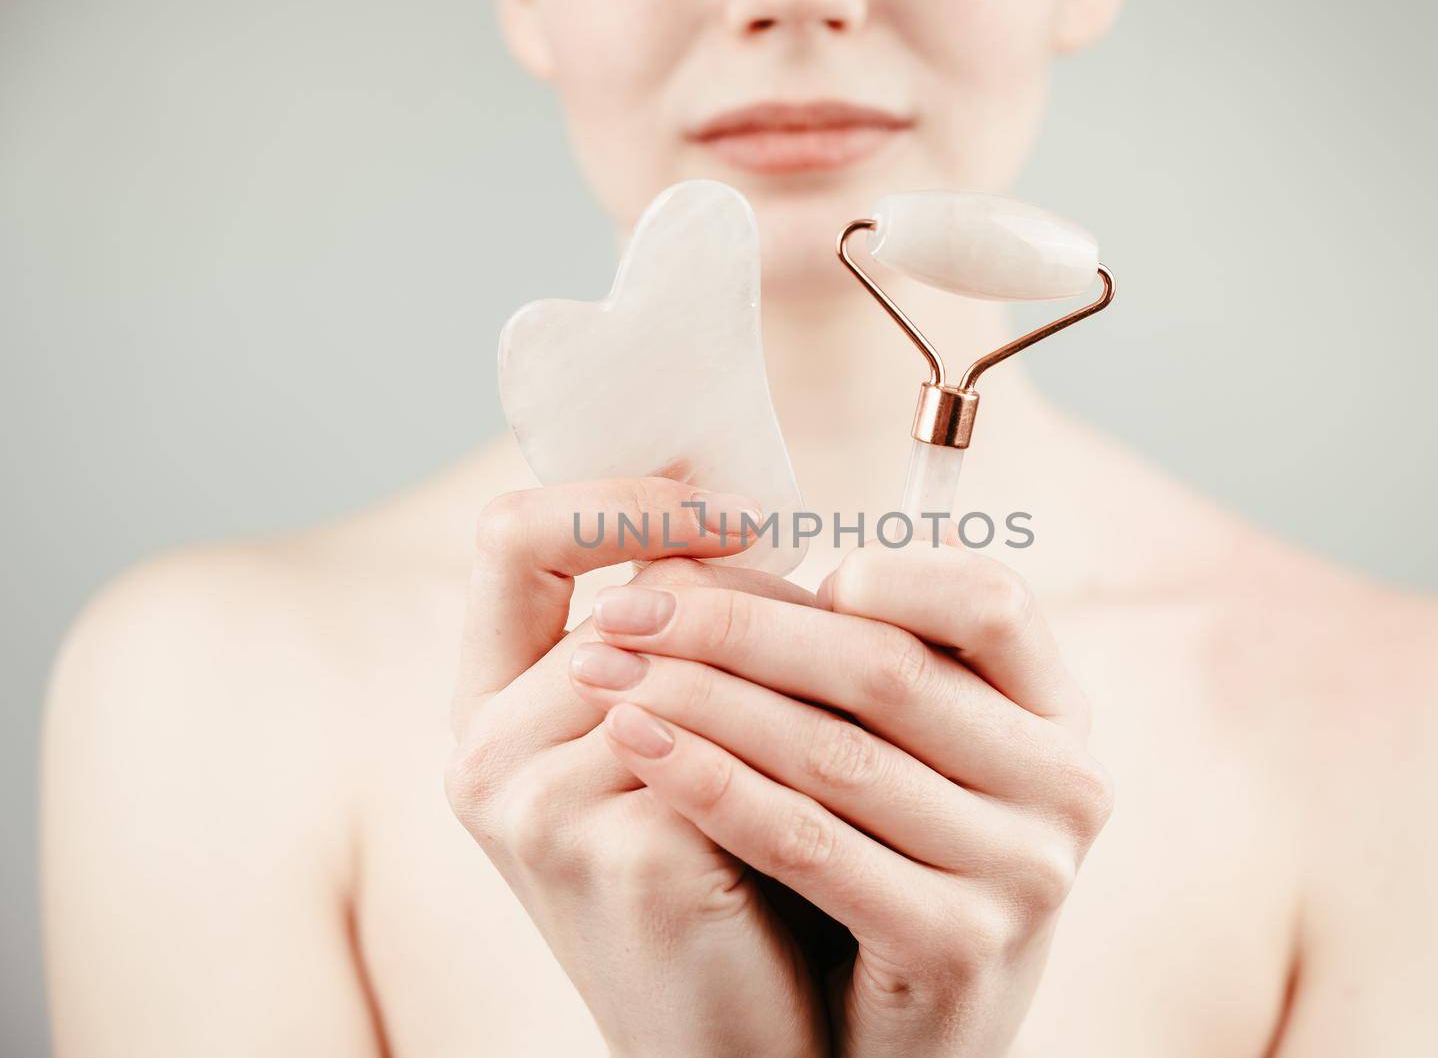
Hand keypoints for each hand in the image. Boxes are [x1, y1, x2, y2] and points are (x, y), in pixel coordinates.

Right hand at [445, 478, 828, 1057]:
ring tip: (887, 664)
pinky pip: (746, 742)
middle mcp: (488, 755)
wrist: (730, 1041)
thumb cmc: (710, 877)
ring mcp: (548, 809)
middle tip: (855, 600)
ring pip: (706, 660)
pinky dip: (819, 728)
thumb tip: (740, 516)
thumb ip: (670, 650)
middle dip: (765, 595)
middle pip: (647, 595)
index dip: (624, 499)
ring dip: (806, 655)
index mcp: (485, 710)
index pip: (513, 537)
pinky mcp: (634, 857)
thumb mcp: (663, 752)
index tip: (741, 510)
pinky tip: (876, 738)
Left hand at [567, 543, 1113, 1055]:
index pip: (988, 598)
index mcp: (1057, 715)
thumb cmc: (891, 864)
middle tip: (626, 608)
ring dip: (704, 700)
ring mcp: (1021, 872)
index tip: (753, 560)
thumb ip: (885, 658)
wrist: (899, 1045)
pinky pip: (808, 842)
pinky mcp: (958, 946)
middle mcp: (1063, 785)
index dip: (873, 568)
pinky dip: (712, 786)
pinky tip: (638, 747)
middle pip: (888, 668)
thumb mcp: (915, 754)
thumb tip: (801, 545)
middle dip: (737, 628)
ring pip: (835, 753)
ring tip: (608, 670)